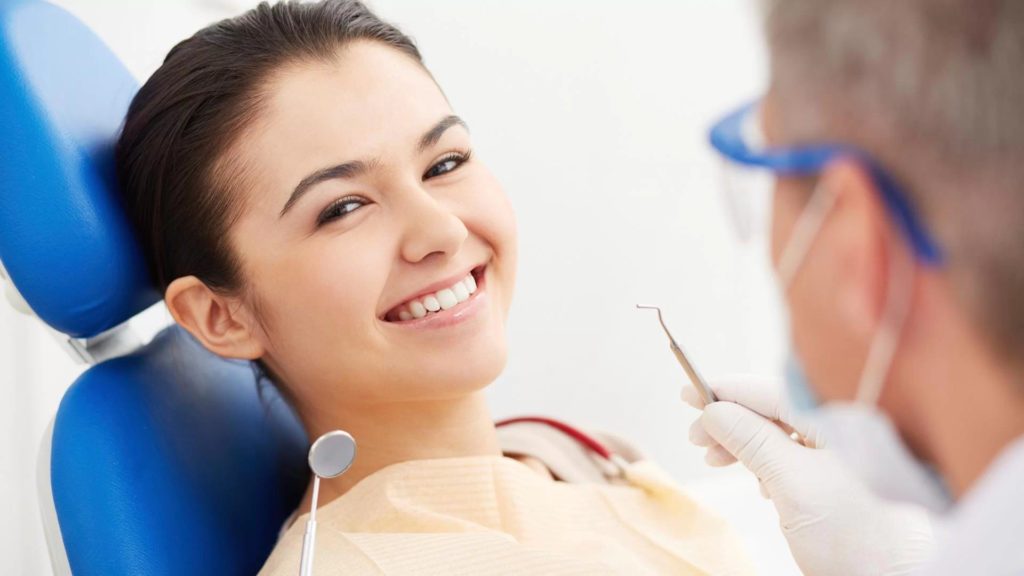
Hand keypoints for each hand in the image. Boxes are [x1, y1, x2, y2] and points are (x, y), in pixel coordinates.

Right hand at [681, 376, 934, 575]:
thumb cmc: (856, 537)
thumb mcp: (792, 484)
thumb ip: (752, 441)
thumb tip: (715, 411)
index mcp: (840, 419)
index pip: (771, 391)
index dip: (726, 391)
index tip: (689, 392)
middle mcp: (843, 429)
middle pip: (774, 410)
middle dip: (731, 421)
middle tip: (695, 438)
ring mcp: (843, 454)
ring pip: (780, 434)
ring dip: (743, 443)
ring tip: (715, 459)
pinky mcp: (839, 479)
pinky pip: (793, 456)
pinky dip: (765, 462)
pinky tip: (756, 481)